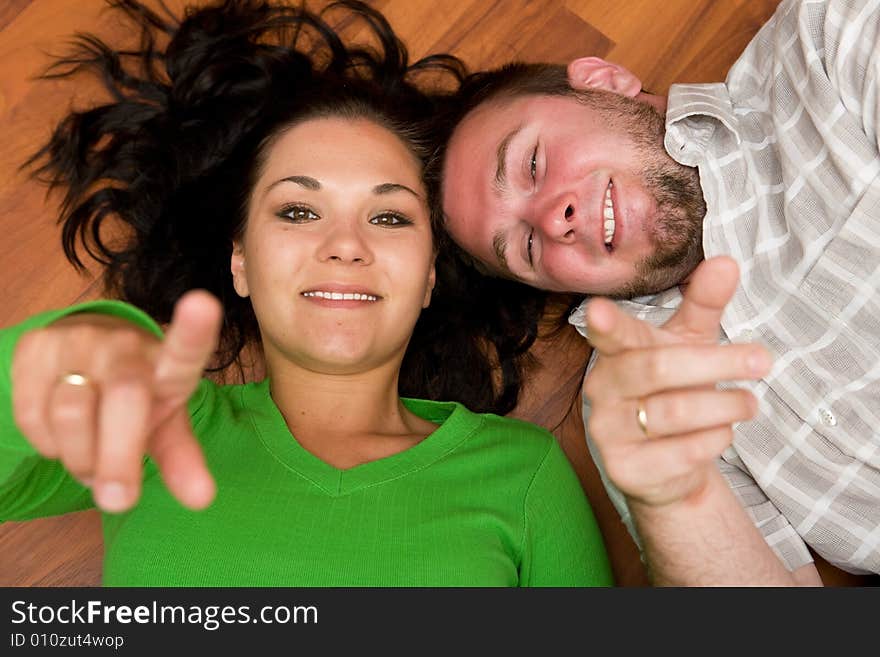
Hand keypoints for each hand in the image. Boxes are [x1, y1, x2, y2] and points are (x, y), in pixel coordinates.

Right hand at [11, 290, 221, 511]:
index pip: (184, 348)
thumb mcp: (165, 425)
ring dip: (80, 457)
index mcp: (167, 363)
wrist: (84, 358)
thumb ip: (182, 460)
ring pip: (71, 413)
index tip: (203, 305)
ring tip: (91, 460)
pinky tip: (63, 435)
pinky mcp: (35, 347)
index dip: (193, 330)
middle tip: (119, 500)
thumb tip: (201, 499)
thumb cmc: (138, 396)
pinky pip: (33, 415)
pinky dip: (48, 443)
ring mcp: (79, 341)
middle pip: (125, 397)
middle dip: (119, 460)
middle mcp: (126, 344)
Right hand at [582, 256, 771, 507]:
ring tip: (750, 402)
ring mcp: (608, 431)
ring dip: (725, 405)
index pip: (610, 334)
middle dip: (717, 363)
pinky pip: (682, 451)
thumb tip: (726, 262)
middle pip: (658, 368)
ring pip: (674, 412)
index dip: (605, 323)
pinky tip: (722, 433)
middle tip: (763, 360)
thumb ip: (703, 303)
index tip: (598, 309)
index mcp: (616, 353)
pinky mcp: (624, 469)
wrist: (664, 468)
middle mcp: (602, 389)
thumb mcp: (689, 343)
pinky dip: (715, 439)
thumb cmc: (675, 391)